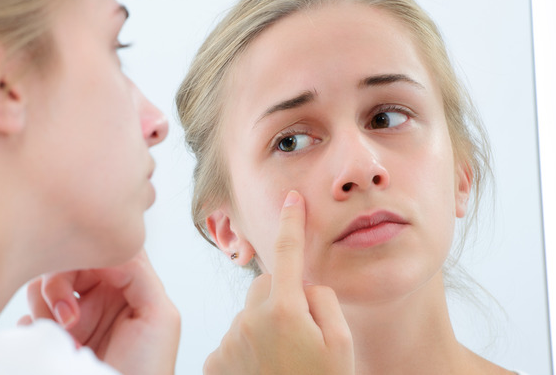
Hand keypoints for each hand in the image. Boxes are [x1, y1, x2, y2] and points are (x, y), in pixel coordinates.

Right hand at [20, 250, 179, 374]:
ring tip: (64, 337)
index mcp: (125, 286)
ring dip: (45, 306)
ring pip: (41, 285)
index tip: (85, 278)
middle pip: (65, 262)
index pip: (100, 250)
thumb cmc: (149, 370)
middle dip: (57, 284)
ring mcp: (72, 317)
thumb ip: (140, 274)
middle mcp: (97, 297)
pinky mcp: (52, 337)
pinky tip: (52, 345)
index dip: (86, 256)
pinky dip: (32, 326)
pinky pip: (29, 317)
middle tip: (67, 318)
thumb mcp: (160, 316)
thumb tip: (111, 249)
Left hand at [204, 190, 353, 373]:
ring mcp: (228, 341)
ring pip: (250, 314)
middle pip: (268, 285)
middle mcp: (249, 320)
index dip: (292, 222)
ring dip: (265, 325)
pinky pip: (235, 338)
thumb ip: (323, 301)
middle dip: (284, 296)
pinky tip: (264, 372)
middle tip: (303, 333)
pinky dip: (248, 347)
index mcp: (284, 311)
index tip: (290, 198)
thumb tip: (302, 287)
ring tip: (284, 362)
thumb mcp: (341, 344)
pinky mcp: (214, 361)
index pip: (288, 254)